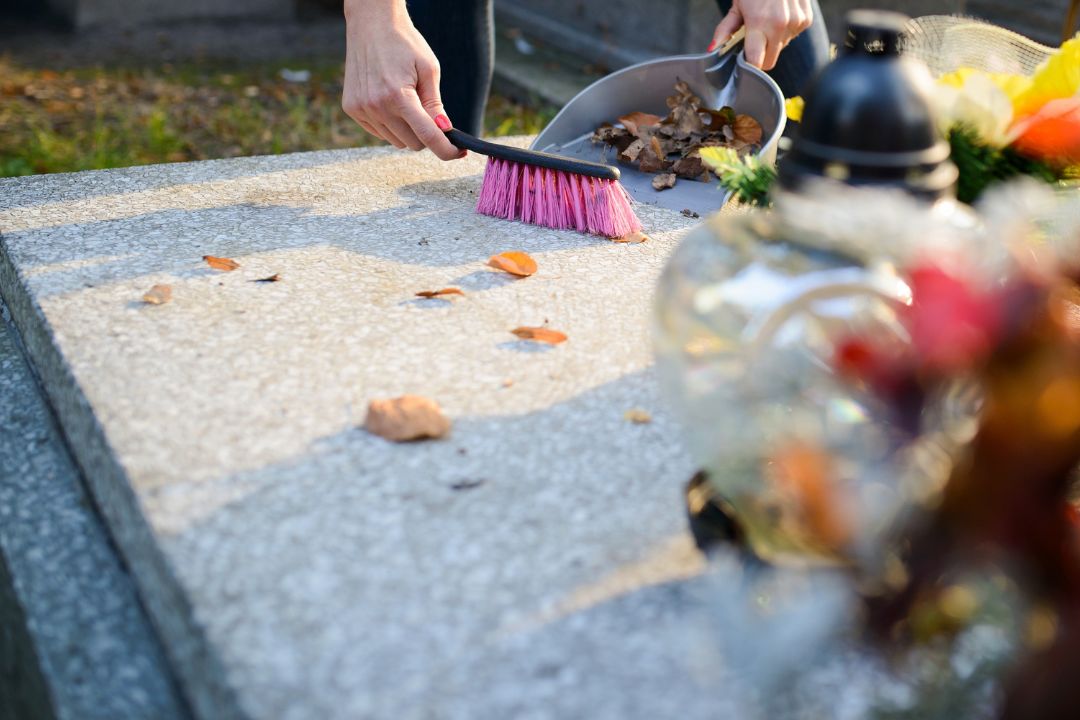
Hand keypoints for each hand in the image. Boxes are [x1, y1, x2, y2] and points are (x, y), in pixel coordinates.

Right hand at [342, 0, 463, 159]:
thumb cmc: (404, 43)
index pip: (427, 136)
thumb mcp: (428, 69)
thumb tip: (444, 131)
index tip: (459, 153)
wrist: (371, 24)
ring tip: (405, 100)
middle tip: (428, 112)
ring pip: (396, 141)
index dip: (446, 149)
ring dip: (407, 130)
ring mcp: (361, 109)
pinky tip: (389, 100)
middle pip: (413, 143)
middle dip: (426, 134)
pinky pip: (379, 132)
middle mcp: (376, 106)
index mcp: (398, 95)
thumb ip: (435, 104)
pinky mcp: (352, 109)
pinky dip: (390, 124)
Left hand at [709, 0, 813, 70]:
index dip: (750, 65)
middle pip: (770, 61)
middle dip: (761, 54)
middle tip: (754, 37)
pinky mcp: (806, 19)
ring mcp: (796, 22)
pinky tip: (780, 15)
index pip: (757, 62)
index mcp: (759, 23)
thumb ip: (725, 30)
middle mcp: (780, 25)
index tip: (744, 61)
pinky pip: (792, 37)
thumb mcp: (737, 6)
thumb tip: (712, 50)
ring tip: (768, 20)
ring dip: (773, 40)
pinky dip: (785, 30)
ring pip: (781, 48)